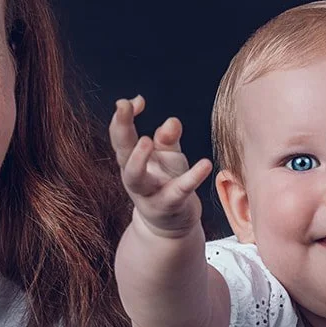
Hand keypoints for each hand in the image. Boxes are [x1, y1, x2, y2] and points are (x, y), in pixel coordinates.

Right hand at [110, 96, 212, 238]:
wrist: (170, 225)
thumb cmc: (167, 182)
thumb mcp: (167, 157)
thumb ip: (167, 138)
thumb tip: (172, 121)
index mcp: (132, 160)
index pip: (121, 135)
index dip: (123, 117)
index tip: (134, 100)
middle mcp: (135, 176)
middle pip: (121, 151)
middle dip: (120, 128)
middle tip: (123, 106)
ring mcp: (148, 193)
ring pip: (136, 177)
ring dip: (138, 159)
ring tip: (147, 140)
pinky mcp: (169, 205)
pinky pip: (179, 191)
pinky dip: (192, 177)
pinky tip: (205, 164)